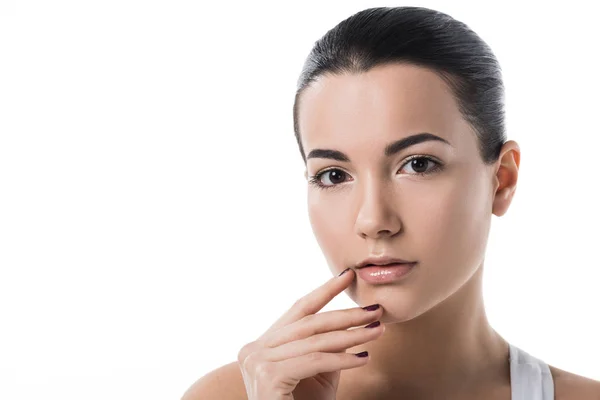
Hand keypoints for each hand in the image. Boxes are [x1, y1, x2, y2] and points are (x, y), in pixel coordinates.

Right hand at [237, 268, 384, 399]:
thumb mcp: (317, 374)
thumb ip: (326, 348)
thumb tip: (353, 323)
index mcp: (261, 345)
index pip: (297, 310)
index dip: (324, 292)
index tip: (349, 277)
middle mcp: (253, 349)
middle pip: (308, 323)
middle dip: (345, 314)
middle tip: (375, 309)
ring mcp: (256, 362)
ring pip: (313, 340)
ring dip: (351, 335)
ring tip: (378, 330)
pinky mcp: (267, 377)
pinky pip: (313, 360)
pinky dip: (341, 358)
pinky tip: (363, 357)